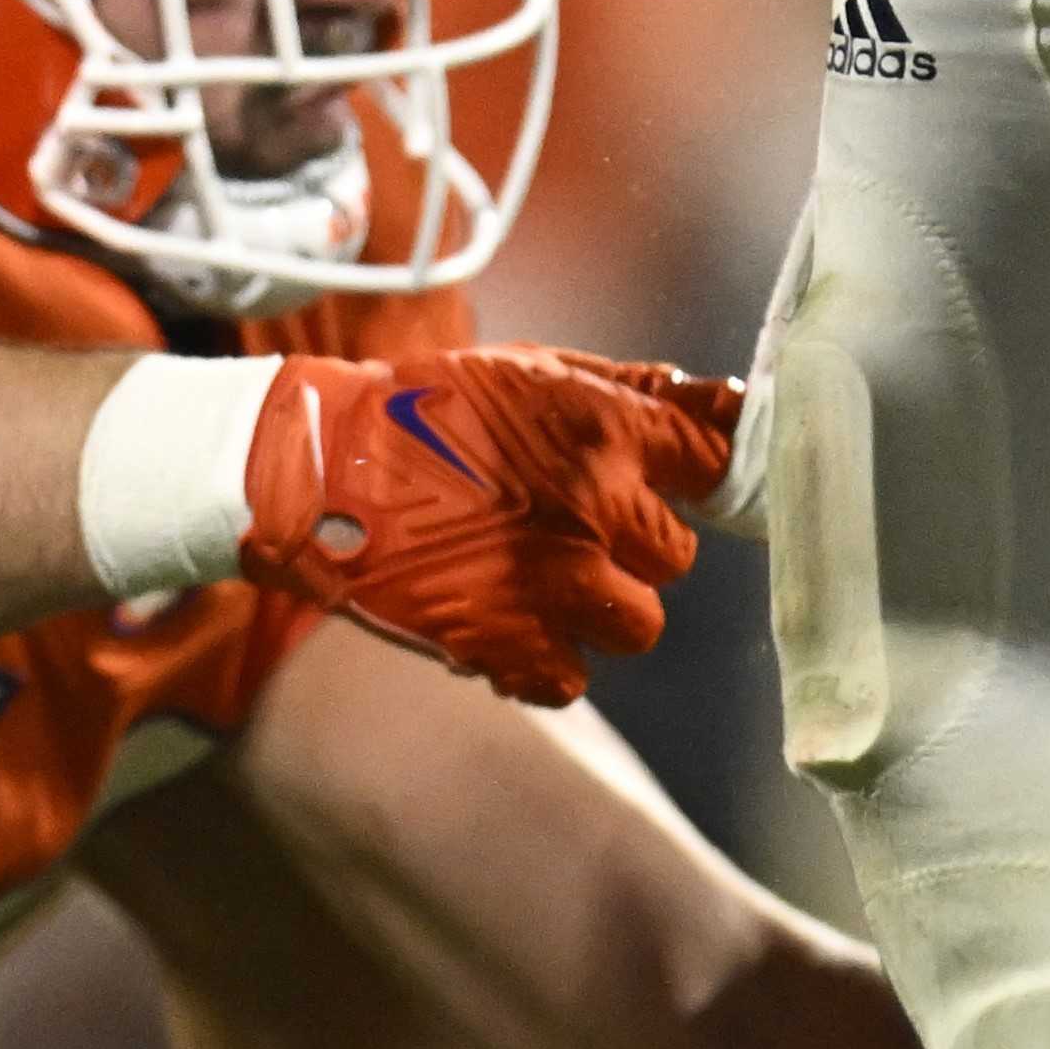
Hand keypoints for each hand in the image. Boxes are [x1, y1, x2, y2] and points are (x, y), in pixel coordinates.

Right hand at [241, 348, 742, 704]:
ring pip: (639, 625)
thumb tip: (732, 402)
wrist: (317, 467)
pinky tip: (507, 620)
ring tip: (539, 581)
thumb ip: (637, 390)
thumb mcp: (534, 370)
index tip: (672, 484)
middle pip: (676, 556)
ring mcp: (551, 582)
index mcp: (606, 428)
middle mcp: (592, 506)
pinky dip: (542, 660)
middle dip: (632, 547)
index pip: (715, 463)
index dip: (692, 478)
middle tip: (572, 530)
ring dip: (598, 610)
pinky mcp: (505, 642)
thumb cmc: (426, 411)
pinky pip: (571, 678)